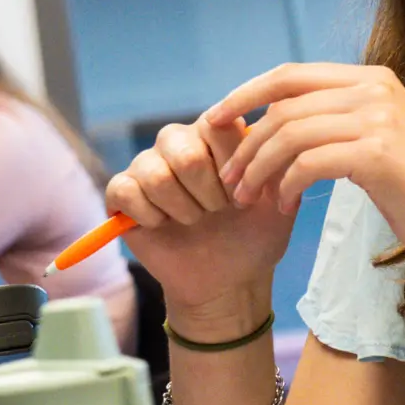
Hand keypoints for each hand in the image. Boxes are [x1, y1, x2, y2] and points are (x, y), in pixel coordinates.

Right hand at [105, 113, 298, 328]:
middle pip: (185, 152)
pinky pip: (125, 191)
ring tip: (194, 221)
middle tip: (218, 212)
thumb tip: (278, 132)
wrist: (229, 279)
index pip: (218, 125)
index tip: (243, 197)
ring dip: (182, 209)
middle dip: (208, 194)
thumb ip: (281, 164)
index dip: (233, 166)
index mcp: (216, 134)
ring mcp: (147, 164)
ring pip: (155, 174)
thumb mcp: (281, 201)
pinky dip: (149, 216)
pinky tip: (164, 226)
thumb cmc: (255, 235)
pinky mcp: (122, 191)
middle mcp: (179, 141)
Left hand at [211, 64, 404, 295]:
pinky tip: (284, 206)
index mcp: (376, 79)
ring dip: (258, 168)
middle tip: (228, 176)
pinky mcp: (377, 154)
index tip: (215, 121)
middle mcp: (376, 89)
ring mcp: (379, 118)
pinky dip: (285, 185)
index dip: (246, 94)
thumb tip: (285, 121)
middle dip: (246, 140)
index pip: (291, 74)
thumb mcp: (384, 143)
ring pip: (288, 134)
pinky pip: (306, 163)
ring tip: (248, 198)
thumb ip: (344, 123)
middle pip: (283, 103)